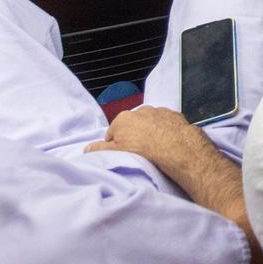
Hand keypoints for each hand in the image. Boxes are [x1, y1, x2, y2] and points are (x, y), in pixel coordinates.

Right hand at [87, 103, 219, 173]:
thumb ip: (99, 149)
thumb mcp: (116, 152)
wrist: (175, 146)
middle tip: (139, 150)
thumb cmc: (142, 150)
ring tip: (154, 146)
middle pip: (132, 126)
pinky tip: (168, 140)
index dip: (116, 145)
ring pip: (149, 123)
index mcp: (123, 118)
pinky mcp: (174, 114)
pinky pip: (166, 122)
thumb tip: (87, 148)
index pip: (113, 133)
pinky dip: (165, 129)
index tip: (123, 153)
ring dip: (150, 131)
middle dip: (133, 136)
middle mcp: (140, 110)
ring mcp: (158, 110)